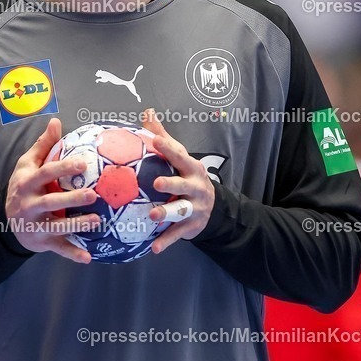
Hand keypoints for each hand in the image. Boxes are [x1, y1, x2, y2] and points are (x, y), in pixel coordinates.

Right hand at [5, 118, 100, 262]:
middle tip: (93, 194)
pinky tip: (88, 257)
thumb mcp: (26, 165)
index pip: (45, 173)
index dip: (63, 168)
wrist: (5, 221)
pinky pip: (58, 248)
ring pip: (57, 226)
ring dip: (77, 225)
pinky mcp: (41, 241)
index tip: (82, 163)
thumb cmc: (23, 187)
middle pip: (50, 201)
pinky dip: (72, 254)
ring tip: (97, 221)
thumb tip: (56, 122)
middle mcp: (29, 205)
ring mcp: (35, 225)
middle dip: (71, 199)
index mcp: (27, 184)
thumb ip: (42, 146)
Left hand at [141, 108, 214, 253]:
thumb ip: (163, 137)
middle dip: (171, 183)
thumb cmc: (187, 176)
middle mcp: (196, 187)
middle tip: (156, 183)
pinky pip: (177, 234)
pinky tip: (154, 249)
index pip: (180, 156)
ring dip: (167, 212)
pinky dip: (166, 241)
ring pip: (180, 210)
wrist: (212, 207)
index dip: (168, 149)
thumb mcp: (180, 157)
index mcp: (191, 168)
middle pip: (183, 184)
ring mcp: (195, 208)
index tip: (155, 141)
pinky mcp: (191, 226)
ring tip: (152, 216)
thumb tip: (147, 111)